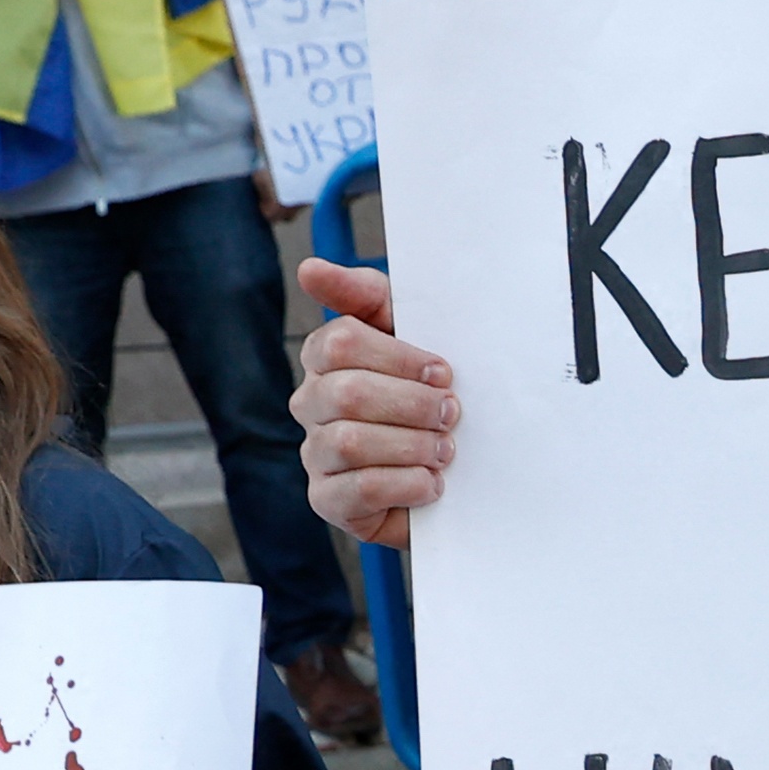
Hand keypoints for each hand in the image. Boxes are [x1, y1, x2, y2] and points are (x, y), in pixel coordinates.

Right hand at [294, 257, 456, 551]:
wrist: (459, 470)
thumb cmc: (430, 393)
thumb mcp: (412, 333)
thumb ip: (368, 295)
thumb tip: (309, 268)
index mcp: (326, 358)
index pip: (340, 342)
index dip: (399, 357)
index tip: (443, 372)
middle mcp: (312, 404)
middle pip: (347, 393)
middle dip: (411, 404)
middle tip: (452, 414)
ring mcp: (315, 454)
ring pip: (349, 442)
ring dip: (412, 445)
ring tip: (445, 451)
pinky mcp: (328, 500)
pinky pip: (358, 488)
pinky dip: (405, 484)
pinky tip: (432, 483)